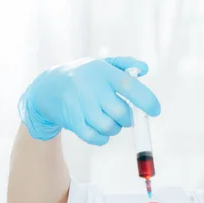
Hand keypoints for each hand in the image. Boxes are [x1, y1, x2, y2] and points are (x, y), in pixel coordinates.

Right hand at [18, 56, 159, 144]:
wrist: (48, 88)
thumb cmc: (85, 75)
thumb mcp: (102, 64)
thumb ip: (125, 65)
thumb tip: (145, 69)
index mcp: (103, 72)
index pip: (129, 86)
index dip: (146, 100)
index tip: (155, 110)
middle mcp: (91, 88)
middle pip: (121, 113)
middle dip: (128, 118)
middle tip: (124, 114)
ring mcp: (80, 105)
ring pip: (110, 128)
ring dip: (115, 128)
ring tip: (109, 119)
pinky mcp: (72, 121)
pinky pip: (95, 137)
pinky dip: (102, 138)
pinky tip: (99, 129)